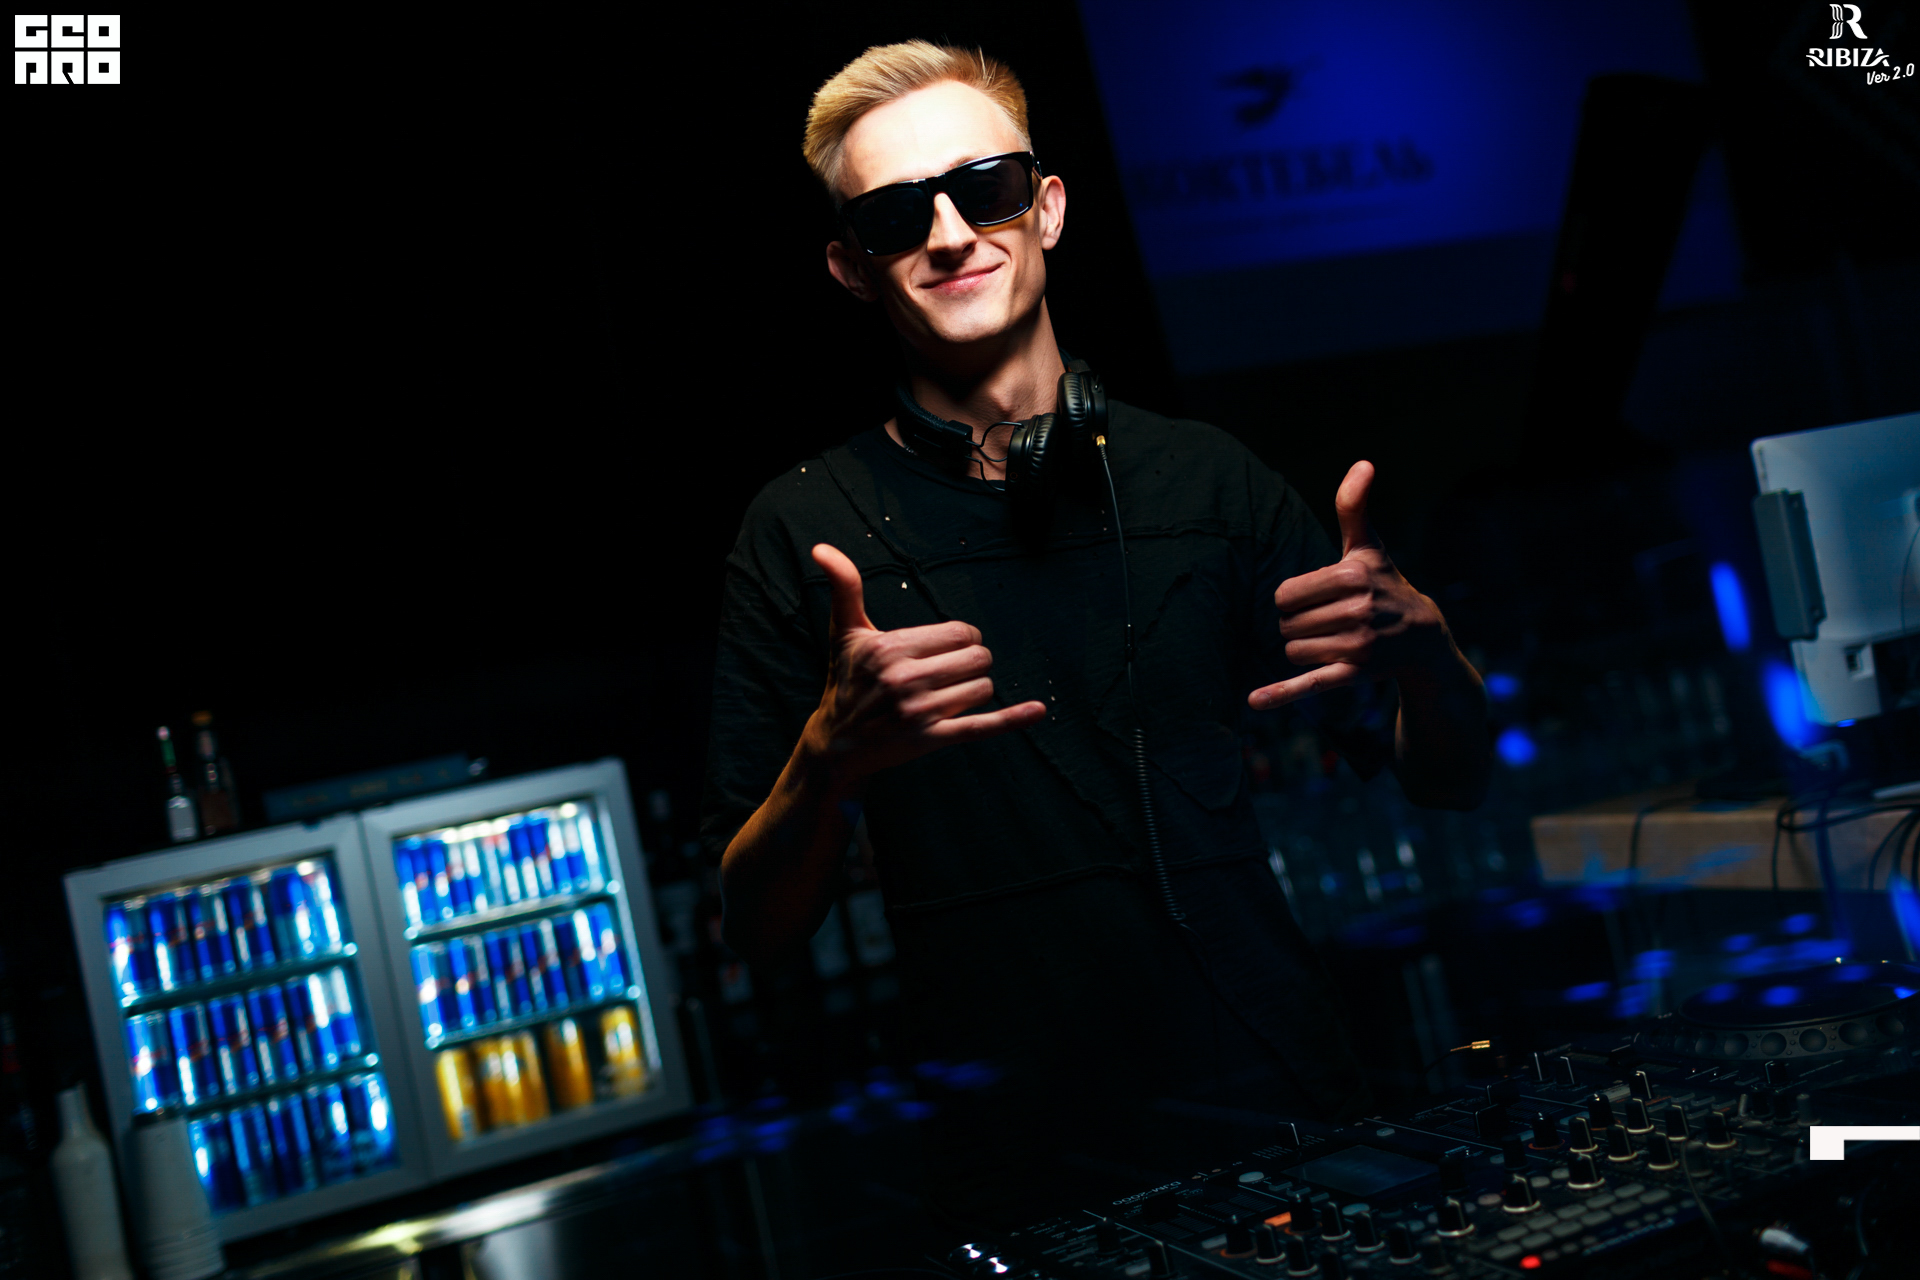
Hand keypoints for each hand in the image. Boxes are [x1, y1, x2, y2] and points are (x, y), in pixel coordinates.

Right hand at [805, 544, 1046, 786]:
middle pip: (978, 658)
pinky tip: (1037, 710)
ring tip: (947, 695)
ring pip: (983, 688)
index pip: (961, 633)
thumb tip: (821, 548)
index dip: (964, 639)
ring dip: (974, 689)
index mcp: (890, 648)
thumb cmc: (846, 680)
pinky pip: (982, 726)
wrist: (836, 743)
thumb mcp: (845, 632)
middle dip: (972, 662)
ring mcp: (919, 712)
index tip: (947, 649)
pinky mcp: (931, 740)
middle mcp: (905, 679)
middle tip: (950, 671)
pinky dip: (1013, 719)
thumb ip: (844, 587)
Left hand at [1249, 461, 1452, 709]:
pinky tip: (1254, 701)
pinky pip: (1310, 684)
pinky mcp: (1356, 674)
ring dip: (1303, 650)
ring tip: (1333, 642)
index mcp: (1352, 576)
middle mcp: (1358, 610)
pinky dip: (1281, 693)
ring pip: (1293, 652)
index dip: (1293, 601)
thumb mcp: (1369, 548)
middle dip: (1298, 626)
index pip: (1284, 595)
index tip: (1318, 601)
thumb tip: (1363, 462)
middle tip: (1328, 623)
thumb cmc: (1386, 587)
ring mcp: (1358, 645)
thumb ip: (1355, 508)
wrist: (1424, 639)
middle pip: (1286, 624)